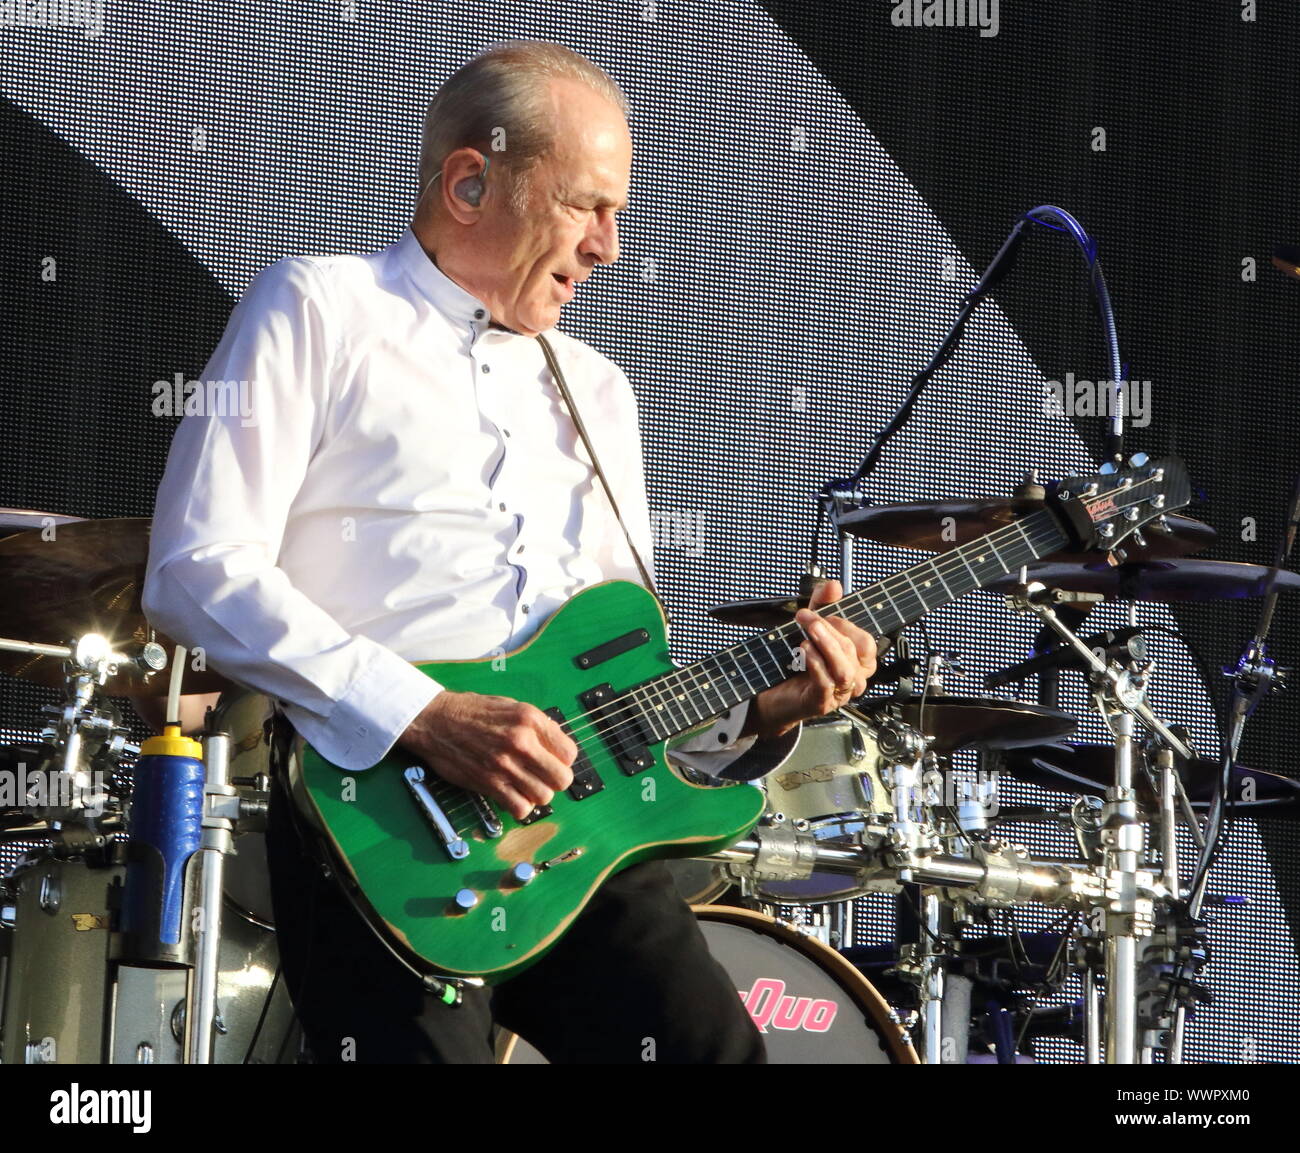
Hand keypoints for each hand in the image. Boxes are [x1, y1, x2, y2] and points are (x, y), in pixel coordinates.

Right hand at [397, 691, 576, 820]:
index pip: (570, 752)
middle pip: (562, 779)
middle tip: (543, 777)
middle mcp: (521, 741)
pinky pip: (519, 808)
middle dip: (555, 781)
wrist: (436, 720)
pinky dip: (520, 807)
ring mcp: (505, 764)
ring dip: (537, 794)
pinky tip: (513, 796)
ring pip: (544, 797)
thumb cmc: (471, 712)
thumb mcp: (511, 706)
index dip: (563, 760)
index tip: (553, 761)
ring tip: (526, 785)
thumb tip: (557, 745)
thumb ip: (537, 726)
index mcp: (530, 719)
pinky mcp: (489, 783)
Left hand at [750, 579, 876, 739]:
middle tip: (806, 617)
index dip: (846, 625)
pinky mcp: (822, 703)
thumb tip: (834, 586)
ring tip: (806, 633)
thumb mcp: (811, 626)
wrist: (773, 693)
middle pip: (854, 652)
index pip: (866, 642)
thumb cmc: (798, 662)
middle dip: (830, 629)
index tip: (824, 613)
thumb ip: (823, 604)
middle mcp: (854, 678)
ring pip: (844, 670)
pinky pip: (826, 683)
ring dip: (825, 646)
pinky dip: (815, 664)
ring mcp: (839, 693)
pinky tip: (803, 651)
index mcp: (858, 661)